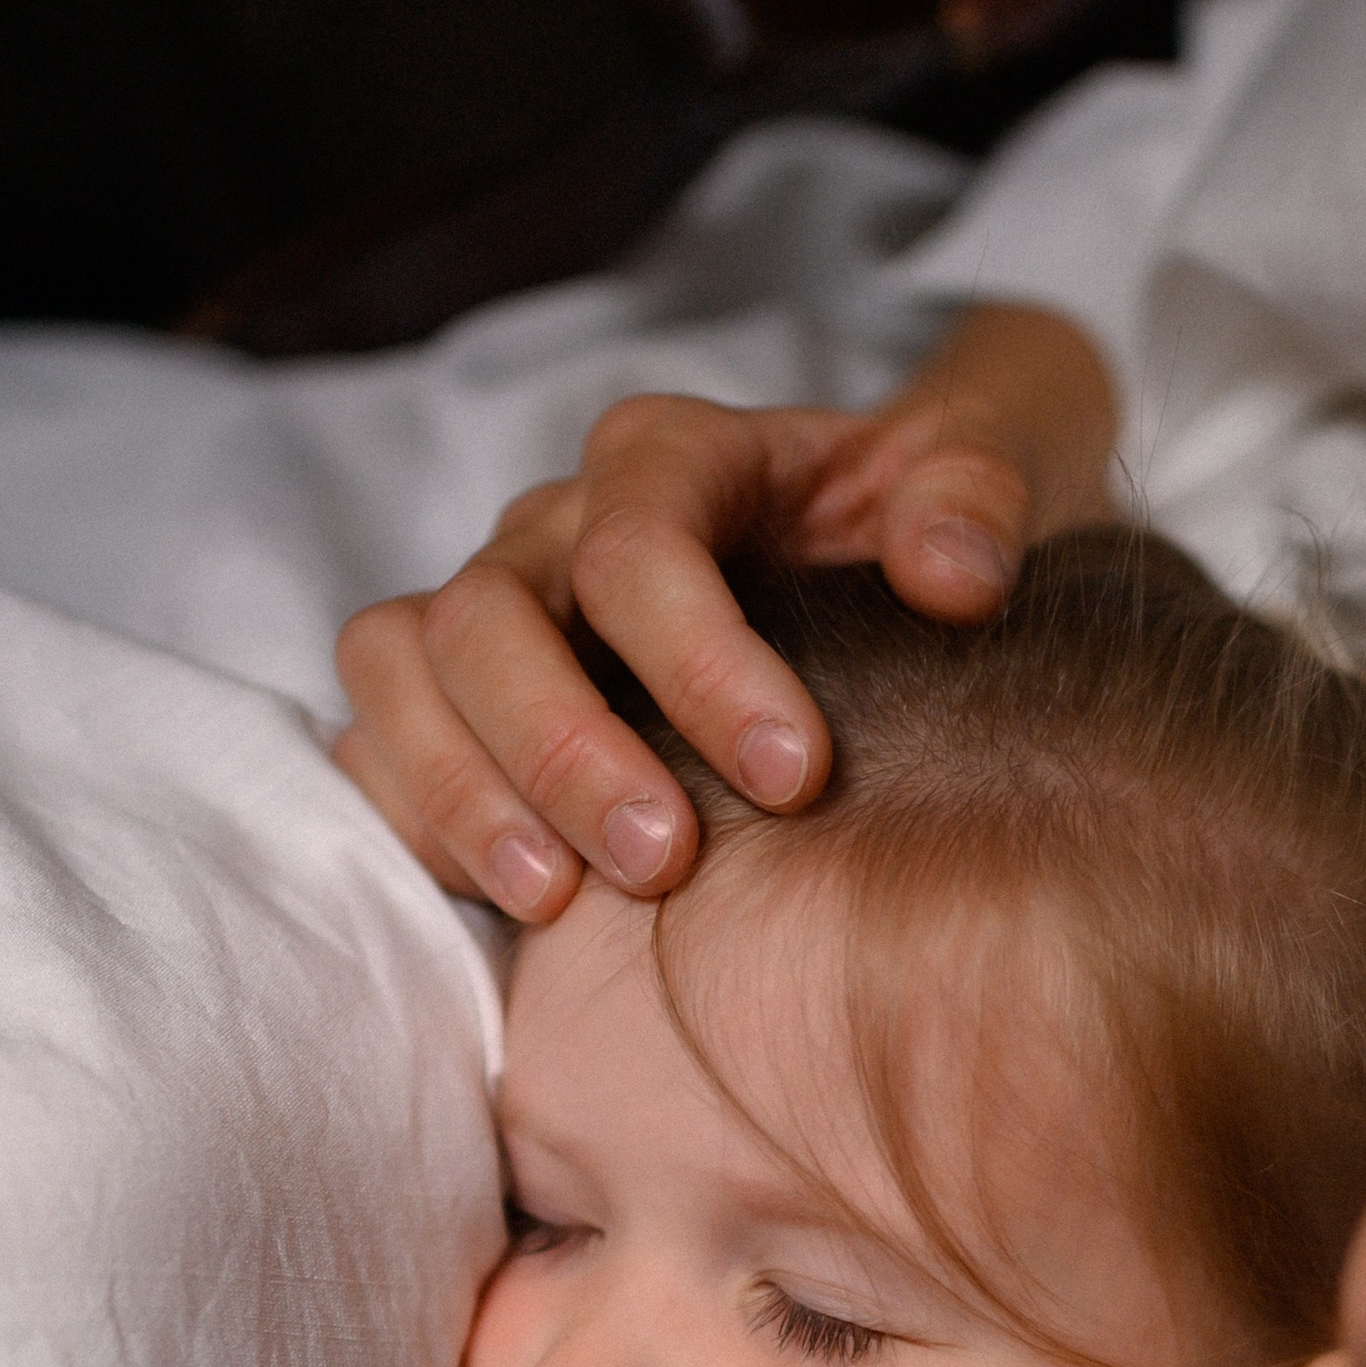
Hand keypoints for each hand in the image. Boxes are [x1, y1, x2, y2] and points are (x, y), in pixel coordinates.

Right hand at [332, 302, 1115, 915]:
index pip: (638, 544)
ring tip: (558, 901)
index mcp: (675, 459)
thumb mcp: (989, 466)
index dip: (701, 662)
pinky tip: (507, 907)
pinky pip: (377, 739)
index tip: (795, 777)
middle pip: (492, 614)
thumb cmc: (929, 513)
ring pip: (405, 667)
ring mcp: (494, 610)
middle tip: (660, 862)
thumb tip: (950, 572)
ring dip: (465, 789)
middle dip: (566, 746)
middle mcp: (557, 527)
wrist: (888, 552)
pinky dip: (416, 817)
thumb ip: (979, 497)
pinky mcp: (455, 698)